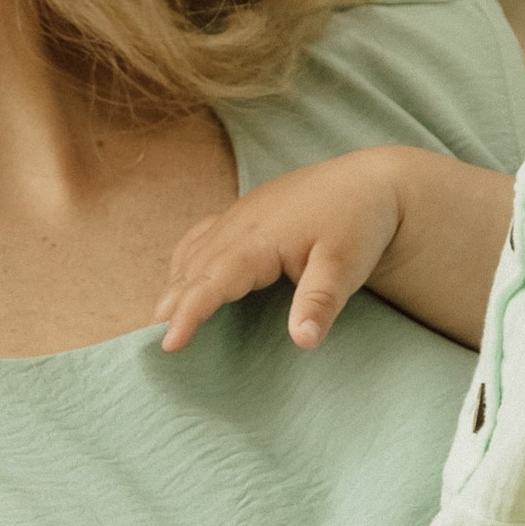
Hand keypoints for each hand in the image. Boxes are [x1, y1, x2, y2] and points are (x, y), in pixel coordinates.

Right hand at [157, 152, 405, 352]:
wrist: (370, 182)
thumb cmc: (359, 223)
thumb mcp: (347, 265)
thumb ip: (320, 301)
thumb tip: (302, 341)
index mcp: (260, 238)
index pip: (213, 280)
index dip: (189, 312)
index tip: (170, 343)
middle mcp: (240, 223)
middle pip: (193, 268)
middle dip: (171, 303)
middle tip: (154, 341)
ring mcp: (239, 214)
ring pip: (193, 251)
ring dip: (174, 284)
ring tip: (161, 320)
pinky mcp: (244, 213)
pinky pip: (201, 238)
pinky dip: (186, 262)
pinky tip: (183, 280)